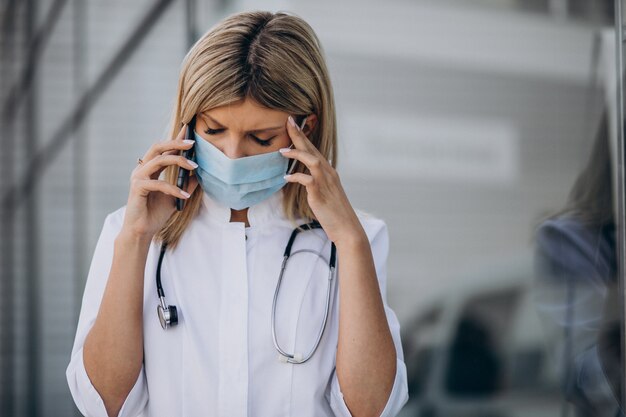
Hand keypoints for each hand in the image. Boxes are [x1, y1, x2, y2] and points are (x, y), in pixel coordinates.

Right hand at [121, 124, 199, 238]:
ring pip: (159, 161)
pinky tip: (185, 195)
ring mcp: (138, 178)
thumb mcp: (176, 196)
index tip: (188, 129)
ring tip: (195, 166)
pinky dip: (173, 188)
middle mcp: (142, 170)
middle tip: (193, 143)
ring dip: (179, 161)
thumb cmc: (155, 213)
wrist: (142, 231)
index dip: (175, 139)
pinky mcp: (137, 188)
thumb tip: (199, 173)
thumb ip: (185, 184)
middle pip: (157, 147)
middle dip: (176, 143)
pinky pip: (158, 184)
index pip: (163, 149)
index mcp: (149, 169)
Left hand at [280, 116, 364, 244]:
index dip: (304, 136)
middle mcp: (328, 173)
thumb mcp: (325, 193)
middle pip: (312, 149)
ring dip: (297, 153)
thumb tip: (303, 178)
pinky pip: (307, 180)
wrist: (346, 227)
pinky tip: (286, 178)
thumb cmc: (334, 212)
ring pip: (312, 160)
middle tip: (288, 121)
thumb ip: (315, 182)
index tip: (293, 124)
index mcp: (329, 171)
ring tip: (282, 151)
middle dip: (300, 135)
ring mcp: (325, 183)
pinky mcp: (320, 194)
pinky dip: (296, 177)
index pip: (314, 149)